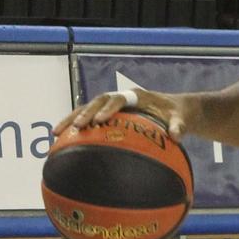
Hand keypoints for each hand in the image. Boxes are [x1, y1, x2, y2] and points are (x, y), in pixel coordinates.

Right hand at [55, 88, 186, 136]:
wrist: (174, 109)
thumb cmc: (176, 114)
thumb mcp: (181, 119)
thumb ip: (179, 126)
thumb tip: (177, 136)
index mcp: (137, 95)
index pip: (119, 99)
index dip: (109, 108)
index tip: (100, 120)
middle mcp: (120, 97)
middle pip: (97, 102)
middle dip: (85, 113)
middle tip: (76, 128)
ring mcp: (111, 105)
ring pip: (86, 109)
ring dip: (71, 119)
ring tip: (56, 134)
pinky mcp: (106, 114)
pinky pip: (88, 120)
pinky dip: (75, 128)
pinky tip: (61, 143)